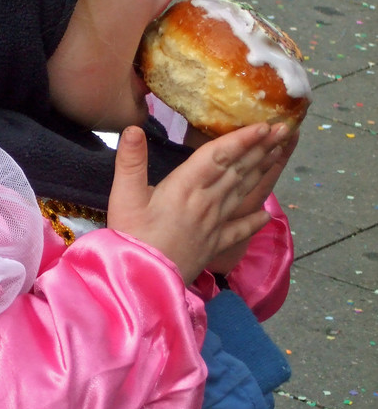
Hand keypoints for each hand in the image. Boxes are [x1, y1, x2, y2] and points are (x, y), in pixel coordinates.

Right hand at [107, 123, 289, 284]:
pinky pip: (239, 230)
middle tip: (284, 129)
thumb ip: (130, 162)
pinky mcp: (213, 245)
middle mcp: (207, 202)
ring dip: (261, 171)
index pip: (219, 156)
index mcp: (186, 187)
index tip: (264, 125)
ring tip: (278, 153)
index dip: (242, 139)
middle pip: (237, 170)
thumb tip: (133, 127)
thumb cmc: (131, 239)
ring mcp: (214, 225)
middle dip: (261, 148)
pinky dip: (254, 220)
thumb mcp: (123, 197)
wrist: (144, 283)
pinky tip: (266, 214)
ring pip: (242, 193)